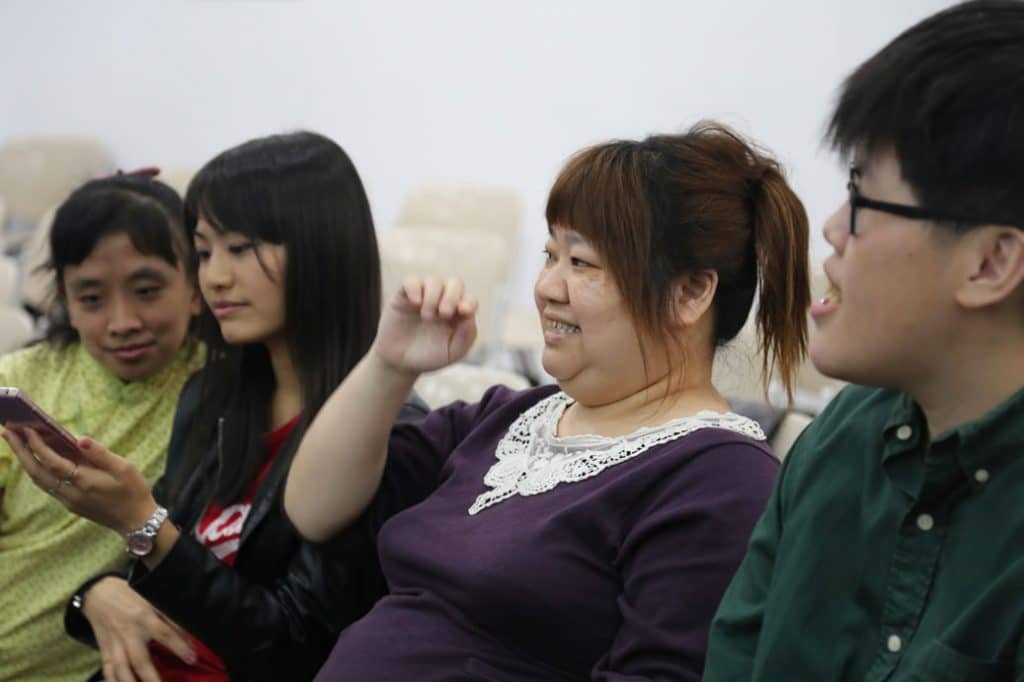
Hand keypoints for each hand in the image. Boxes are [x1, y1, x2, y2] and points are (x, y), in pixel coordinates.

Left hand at [2, 427, 156, 534]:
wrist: (136, 521)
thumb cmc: (133, 491)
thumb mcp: (124, 468)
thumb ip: (100, 453)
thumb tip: (80, 438)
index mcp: (85, 482)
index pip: (53, 462)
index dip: (37, 445)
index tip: (26, 428)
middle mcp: (71, 493)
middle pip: (37, 472)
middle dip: (21, 451)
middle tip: (7, 432)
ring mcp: (69, 500)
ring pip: (39, 480)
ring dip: (25, 460)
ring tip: (16, 442)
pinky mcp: (70, 503)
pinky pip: (47, 485)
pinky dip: (38, 469)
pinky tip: (36, 458)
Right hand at [82, 576, 195, 681]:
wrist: (98, 593)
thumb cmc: (131, 595)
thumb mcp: (152, 599)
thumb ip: (168, 617)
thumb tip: (187, 634)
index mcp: (144, 616)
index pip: (165, 634)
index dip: (180, 647)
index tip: (192, 660)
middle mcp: (129, 632)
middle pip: (140, 660)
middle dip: (151, 678)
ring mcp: (114, 644)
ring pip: (121, 669)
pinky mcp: (104, 650)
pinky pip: (108, 670)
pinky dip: (113, 681)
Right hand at [375, 275, 477, 373]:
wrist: (399, 363)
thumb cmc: (428, 358)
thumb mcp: (451, 354)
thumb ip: (465, 338)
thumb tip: (471, 317)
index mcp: (457, 314)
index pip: (469, 299)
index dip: (469, 302)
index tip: (463, 311)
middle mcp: (442, 301)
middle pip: (455, 283)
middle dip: (452, 296)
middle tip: (444, 314)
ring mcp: (423, 297)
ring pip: (434, 280)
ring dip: (433, 296)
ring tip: (427, 317)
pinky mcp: (404, 296)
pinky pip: (411, 281)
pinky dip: (415, 288)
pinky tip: (415, 303)